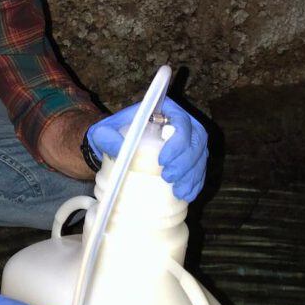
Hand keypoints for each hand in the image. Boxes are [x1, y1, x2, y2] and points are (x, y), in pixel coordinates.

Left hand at [87, 96, 207, 201]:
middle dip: (186, 161)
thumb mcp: (103, 133)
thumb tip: (120, 149)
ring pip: (201, 155)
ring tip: (179, 191)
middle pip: (196, 140)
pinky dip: (196, 182)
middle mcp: (180, 122)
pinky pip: (200, 168)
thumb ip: (106, 138)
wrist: (115, 145)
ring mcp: (187, 140)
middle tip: (169, 177)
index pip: (181, 121)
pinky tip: (187, 194)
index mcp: (165, 110)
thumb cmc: (111, 134)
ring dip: (193, 175)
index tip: (162, 160)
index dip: (178, 141)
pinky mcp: (189, 157)